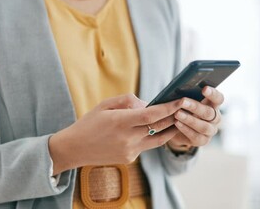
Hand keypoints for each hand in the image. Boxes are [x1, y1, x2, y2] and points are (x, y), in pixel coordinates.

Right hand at [49, 94, 181, 174]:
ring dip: (169, 129)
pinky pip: (146, 145)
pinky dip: (151, 136)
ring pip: (158, 139)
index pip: (151, 115)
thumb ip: (127, 101)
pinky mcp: (130, 158)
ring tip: (178, 119)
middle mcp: (127, 138)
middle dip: (174, 117)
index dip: (168, 108)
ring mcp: (130, 151)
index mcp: (120, 122)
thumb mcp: (105, 105)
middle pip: (159, 127)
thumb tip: (147, 104)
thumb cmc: (89, 123)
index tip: (181, 100)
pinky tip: (154, 128)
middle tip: (185, 107)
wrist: (74, 149)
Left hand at [167, 86, 223, 150]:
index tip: (204, 88)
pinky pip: (196, 136)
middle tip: (183, 101)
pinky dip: (186, 129)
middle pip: (209, 113)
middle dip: (195, 107)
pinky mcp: (203, 141)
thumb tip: (179, 88)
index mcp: (214, 105)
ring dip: (190, 120)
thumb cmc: (183, 110)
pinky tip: (177, 123)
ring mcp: (210, 131)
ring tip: (177, 114)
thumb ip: (187, 95)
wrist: (177, 129)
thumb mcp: (186, 102)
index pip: (218, 99)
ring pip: (204, 126)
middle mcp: (215, 118)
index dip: (213, 94)